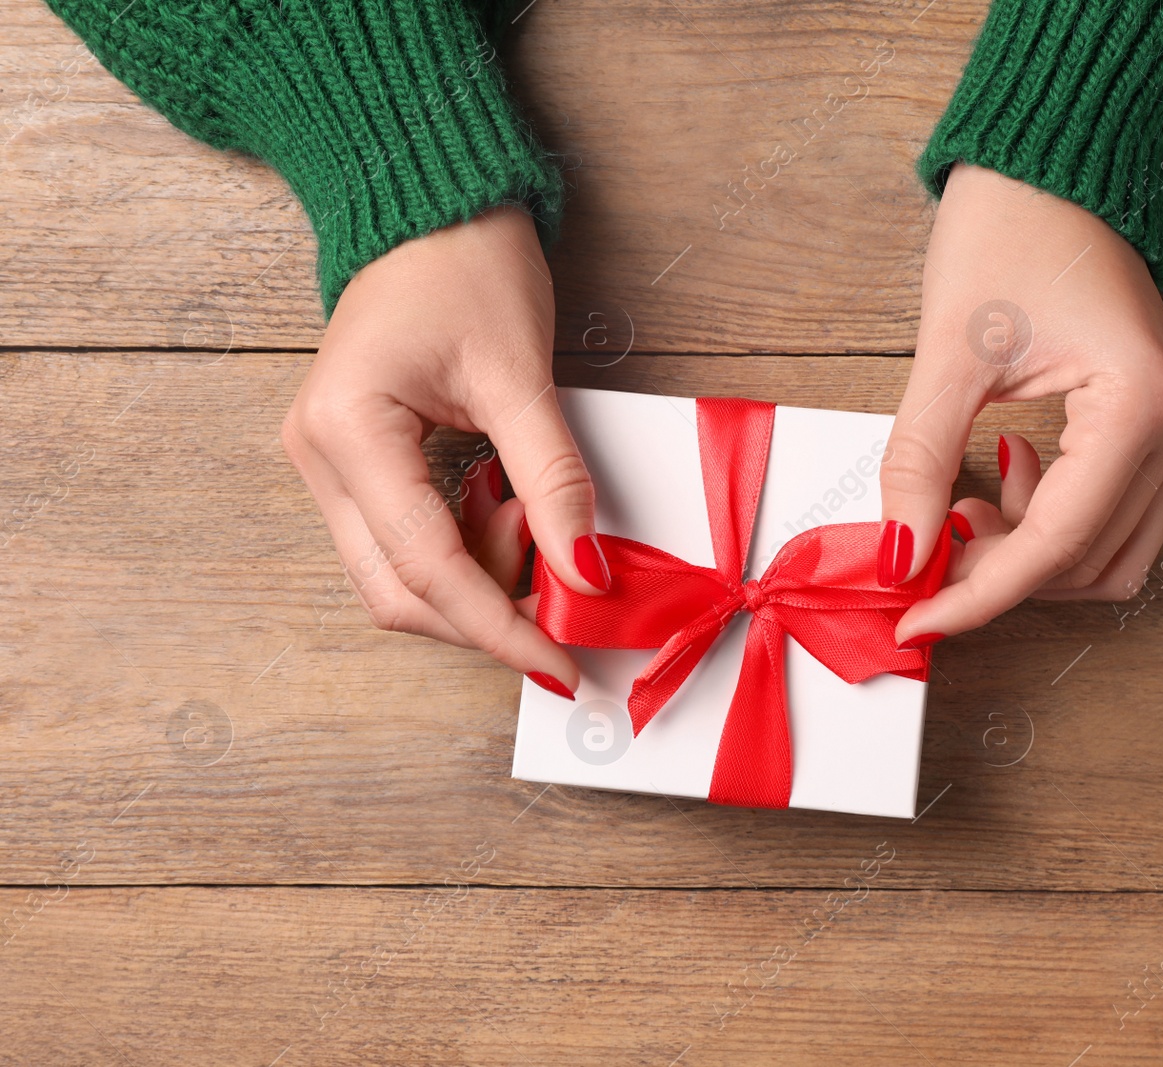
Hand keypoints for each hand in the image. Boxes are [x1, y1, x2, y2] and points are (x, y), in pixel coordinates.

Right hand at [280, 206, 608, 695]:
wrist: (430, 206)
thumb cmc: (465, 264)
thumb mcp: (520, 373)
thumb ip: (554, 480)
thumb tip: (586, 572)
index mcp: (347, 431)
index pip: (427, 567)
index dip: (499, 627)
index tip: (558, 664)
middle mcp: (318, 457)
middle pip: (399, 591)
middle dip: (486, 613)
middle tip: (566, 606)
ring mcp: (329, 464)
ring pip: (398, 576)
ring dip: (478, 579)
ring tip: (539, 523)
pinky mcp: (355, 464)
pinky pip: (406, 541)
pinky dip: (466, 548)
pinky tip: (510, 512)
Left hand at [881, 164, 1162, 644]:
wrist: (1052, 162)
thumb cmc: (1012, 226)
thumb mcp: (949, 349)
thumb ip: (919, 461)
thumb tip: (899, 556)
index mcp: (1138, 405)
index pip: (1056, 544)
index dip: (978, 595)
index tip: (913, 617)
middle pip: (1087, 562)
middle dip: (999, 575)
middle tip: (923, 553)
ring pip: (1107, 552)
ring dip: (1029, 557)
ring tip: (963, 507)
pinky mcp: (1150, 422)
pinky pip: (1110, 514)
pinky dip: (1050, 525)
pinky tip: (1000, 476)